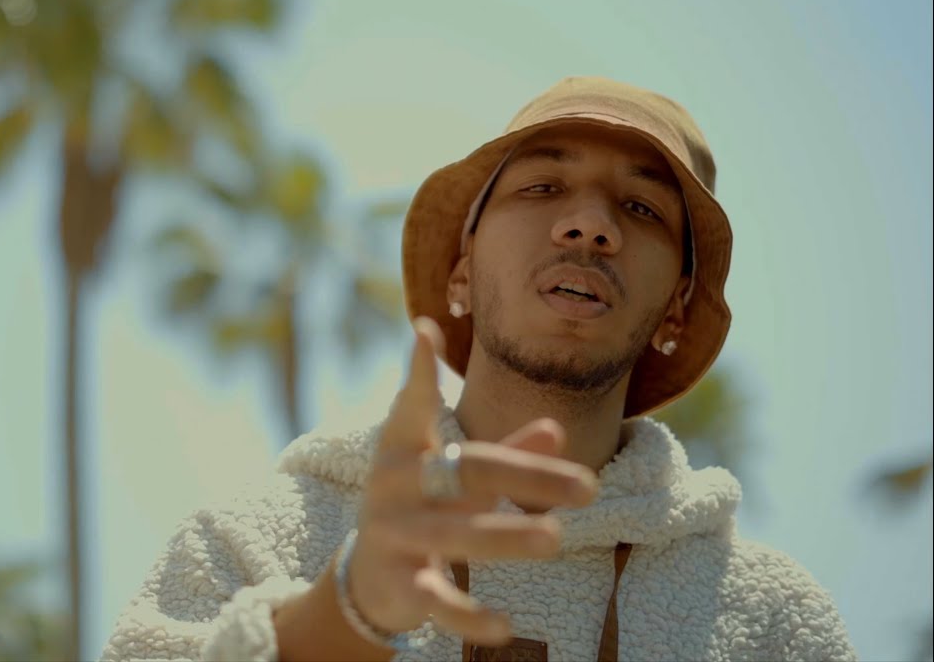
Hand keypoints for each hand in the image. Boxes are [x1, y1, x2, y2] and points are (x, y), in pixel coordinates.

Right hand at [344, 317, 598, 645]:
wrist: (368, 577)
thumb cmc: (425, 508)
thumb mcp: (459, 479)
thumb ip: (507, 455)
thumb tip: (557, 426)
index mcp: (405, 449)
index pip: (413, 406)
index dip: (418, 372)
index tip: (425, 332)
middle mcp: (394, 486)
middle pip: (467, 472)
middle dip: (528, 475)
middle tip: (589, 487)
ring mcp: (394, 534)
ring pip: (456, 535)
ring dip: (506, 537)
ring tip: (555, 538)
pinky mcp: (399, 584)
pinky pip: (439, 601)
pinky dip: (471, 615)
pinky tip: (506, 626)